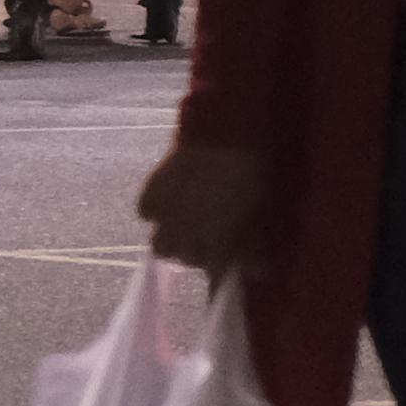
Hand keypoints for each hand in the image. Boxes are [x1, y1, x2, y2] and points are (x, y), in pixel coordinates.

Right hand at [138, 136, 273, 281]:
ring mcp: (164, 217)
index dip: (221, 269)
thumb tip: (257, 271)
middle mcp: (185, 236)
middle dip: (196, 252)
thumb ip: (254, 243)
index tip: (226, 261)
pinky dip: (156, 211)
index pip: (213, 272)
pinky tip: (168, 199)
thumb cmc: (249, 172)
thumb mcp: (260, 210)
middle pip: (184, 260)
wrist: (223, 133)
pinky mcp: (149, 193)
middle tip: (208, 237)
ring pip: (160, 246)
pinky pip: (145, 214)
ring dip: (173, 239)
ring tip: (185, 223)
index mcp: (215, 242)